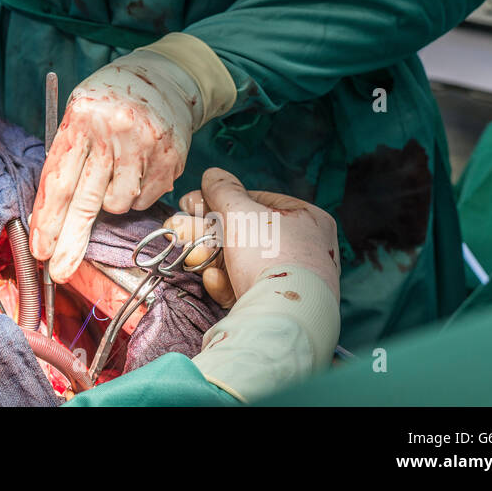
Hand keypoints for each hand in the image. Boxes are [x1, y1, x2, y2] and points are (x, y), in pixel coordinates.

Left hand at [30, 48, 200, 282]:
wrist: (165, 76)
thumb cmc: (110, 100)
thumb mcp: (80, 114)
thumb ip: (68, 155)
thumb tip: (51, 215)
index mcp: (81, 119)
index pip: (59, 180)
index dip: (48, 220)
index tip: (40, 250)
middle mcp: (112, 132)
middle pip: (86, 201)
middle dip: (70, 242)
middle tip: (58, 272)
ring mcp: (145, 145)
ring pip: (118, 204)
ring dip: (111, 201)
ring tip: (115, 172)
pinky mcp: (171, 157)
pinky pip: (144, 199)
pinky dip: (136, 194)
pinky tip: (137, 168)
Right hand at [166, 168, 340, 307]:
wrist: (282, 316)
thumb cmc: (268, 254)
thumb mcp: (240, 212)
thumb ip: (223, 190)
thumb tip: (212, 174)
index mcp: (308, 218)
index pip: (259, 199)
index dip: (222, 198)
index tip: (193, 202)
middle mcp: (307, 248)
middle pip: (248, 231)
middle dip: (211, 230)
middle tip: (183, 227)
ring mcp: (295, 279)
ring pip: (245, 261)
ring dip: (213, 256)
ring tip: (191, 254)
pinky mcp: (280, 305)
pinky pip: (250, 285)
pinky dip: (227, 282)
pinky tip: (212, 279)